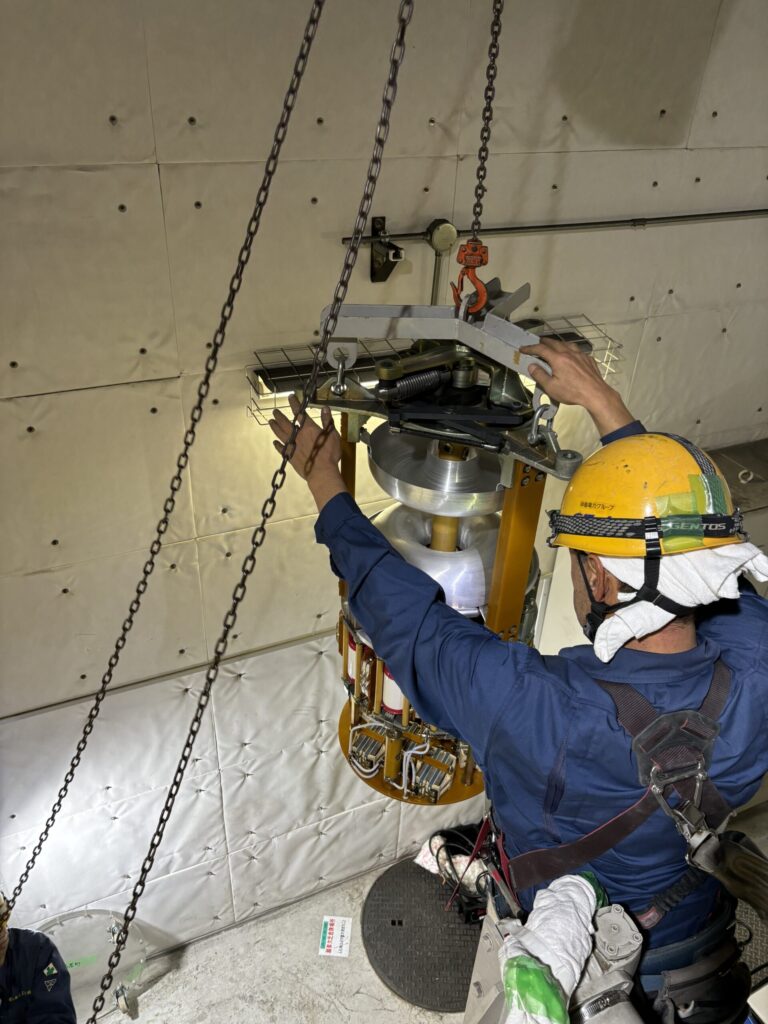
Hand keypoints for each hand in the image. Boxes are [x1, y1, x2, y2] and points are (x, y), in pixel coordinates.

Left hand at [269, 394, 346, 510]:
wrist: (321, 472)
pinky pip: (281, 449)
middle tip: (274, 411)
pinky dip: (278, 445)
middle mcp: (298, 435)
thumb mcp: (333, 435)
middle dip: (279, 416)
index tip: (290, 397)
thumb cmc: (329, 453)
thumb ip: (327, 421)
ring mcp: (292, 446)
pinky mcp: (290, 456)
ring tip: (270, 422)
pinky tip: (274, 442)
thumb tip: (325, 408)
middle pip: (285, 423)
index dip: (294, 404)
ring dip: (275, 427)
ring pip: (281, 434)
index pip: (299, 413)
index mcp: (308, 428)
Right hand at [519, 337, 633, 436]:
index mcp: (558, 359)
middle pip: (554, 343)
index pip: (541, 349)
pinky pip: (577, 350)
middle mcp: (569, 353)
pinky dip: (569, 349)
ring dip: (557, 343)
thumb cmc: (572, 392)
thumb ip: (540, 375)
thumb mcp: (551, 387)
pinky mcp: (588, 359)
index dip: (530, 348)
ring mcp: (580, 355)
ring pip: (567, 344)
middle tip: (537, 343)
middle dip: (543, 342)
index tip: (523, 349)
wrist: (595, 394)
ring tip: (553, 346)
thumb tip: (532, 366)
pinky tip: (570, 354)